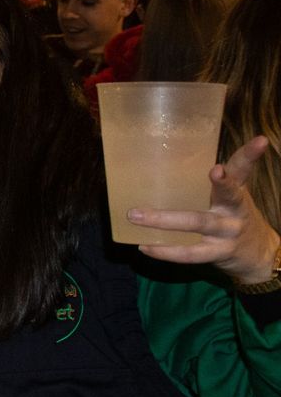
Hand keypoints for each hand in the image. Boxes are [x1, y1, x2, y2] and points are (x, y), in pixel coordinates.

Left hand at [134, 136, 280, 285]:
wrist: (259, 255)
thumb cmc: (234, 218)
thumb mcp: (231, 197)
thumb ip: (213, 183)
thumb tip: (168, 163)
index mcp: (236, 192)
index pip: (243, 169)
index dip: (250, 155)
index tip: (261, 141)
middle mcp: (235, 210)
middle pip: (228, 194)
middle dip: (222, 182)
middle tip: (215, 170)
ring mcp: (227, 233)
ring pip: (198, 224)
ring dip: (164, 220)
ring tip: (136, 215)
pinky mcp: (218, 253)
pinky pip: (190, 253)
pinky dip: (165, 251)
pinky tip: (144, 246)